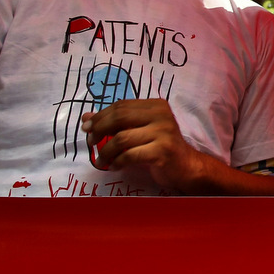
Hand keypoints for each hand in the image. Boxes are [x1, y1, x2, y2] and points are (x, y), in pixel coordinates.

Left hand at [81, 99, 206, 189]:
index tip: (87, 128)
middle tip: (90, 142)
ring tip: (100, 161)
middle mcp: (161, 115)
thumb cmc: (161, 148)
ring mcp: (164, 133)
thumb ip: (116, 123)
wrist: (186, 167)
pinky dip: (117, 162)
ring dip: (105, 151)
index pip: (121, 105)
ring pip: (122, 138)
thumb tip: (86, 118)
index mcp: (156, 106)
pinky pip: (130, 155)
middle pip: (120, 117)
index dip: (100, 116)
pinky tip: (115, 166)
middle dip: (99, 130)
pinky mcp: (163, 151)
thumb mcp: (139, 131)